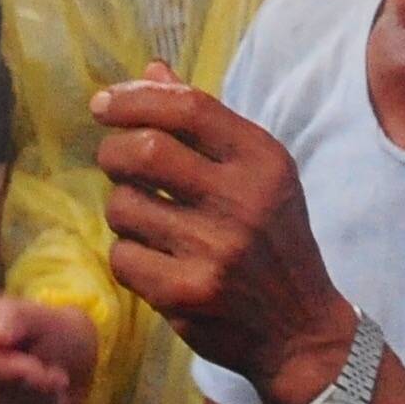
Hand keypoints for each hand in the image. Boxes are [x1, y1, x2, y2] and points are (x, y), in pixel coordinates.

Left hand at [92, 63, 357, 403]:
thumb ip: (204, 123)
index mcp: (262, 161)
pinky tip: (154, 260)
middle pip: (144, 151)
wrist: (301, 332)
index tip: (103, 104)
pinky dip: (127, 254)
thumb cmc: (272, 240)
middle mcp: (243, 202)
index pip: (188, 107)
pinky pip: (122, 255)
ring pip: (123, 205)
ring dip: (122, 208)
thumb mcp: (256, 174)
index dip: (134, 98)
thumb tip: (150, 71)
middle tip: (115, 162)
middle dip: (113, 151)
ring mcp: (214, 251)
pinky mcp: (187, 294)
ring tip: (146, 218)